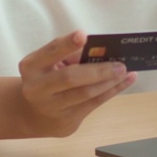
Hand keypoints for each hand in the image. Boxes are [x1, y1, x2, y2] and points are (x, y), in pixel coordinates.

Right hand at [17, 30, 136, 136]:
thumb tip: (101, 53)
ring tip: (124, 71)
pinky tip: (125, 81)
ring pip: (85, 93)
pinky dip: (112, 91)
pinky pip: (94, 104)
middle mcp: (37, 88)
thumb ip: (69, 56)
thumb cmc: (47, 78)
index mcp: (31, 66)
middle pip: (70, 78)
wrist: (34, 114)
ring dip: (109, 82)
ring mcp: (51, 107)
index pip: (50, 52)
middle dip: (97, 71)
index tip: (83, 35)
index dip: (67, 44)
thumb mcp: (50, 63)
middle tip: (120, 65)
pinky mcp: (66, 121)